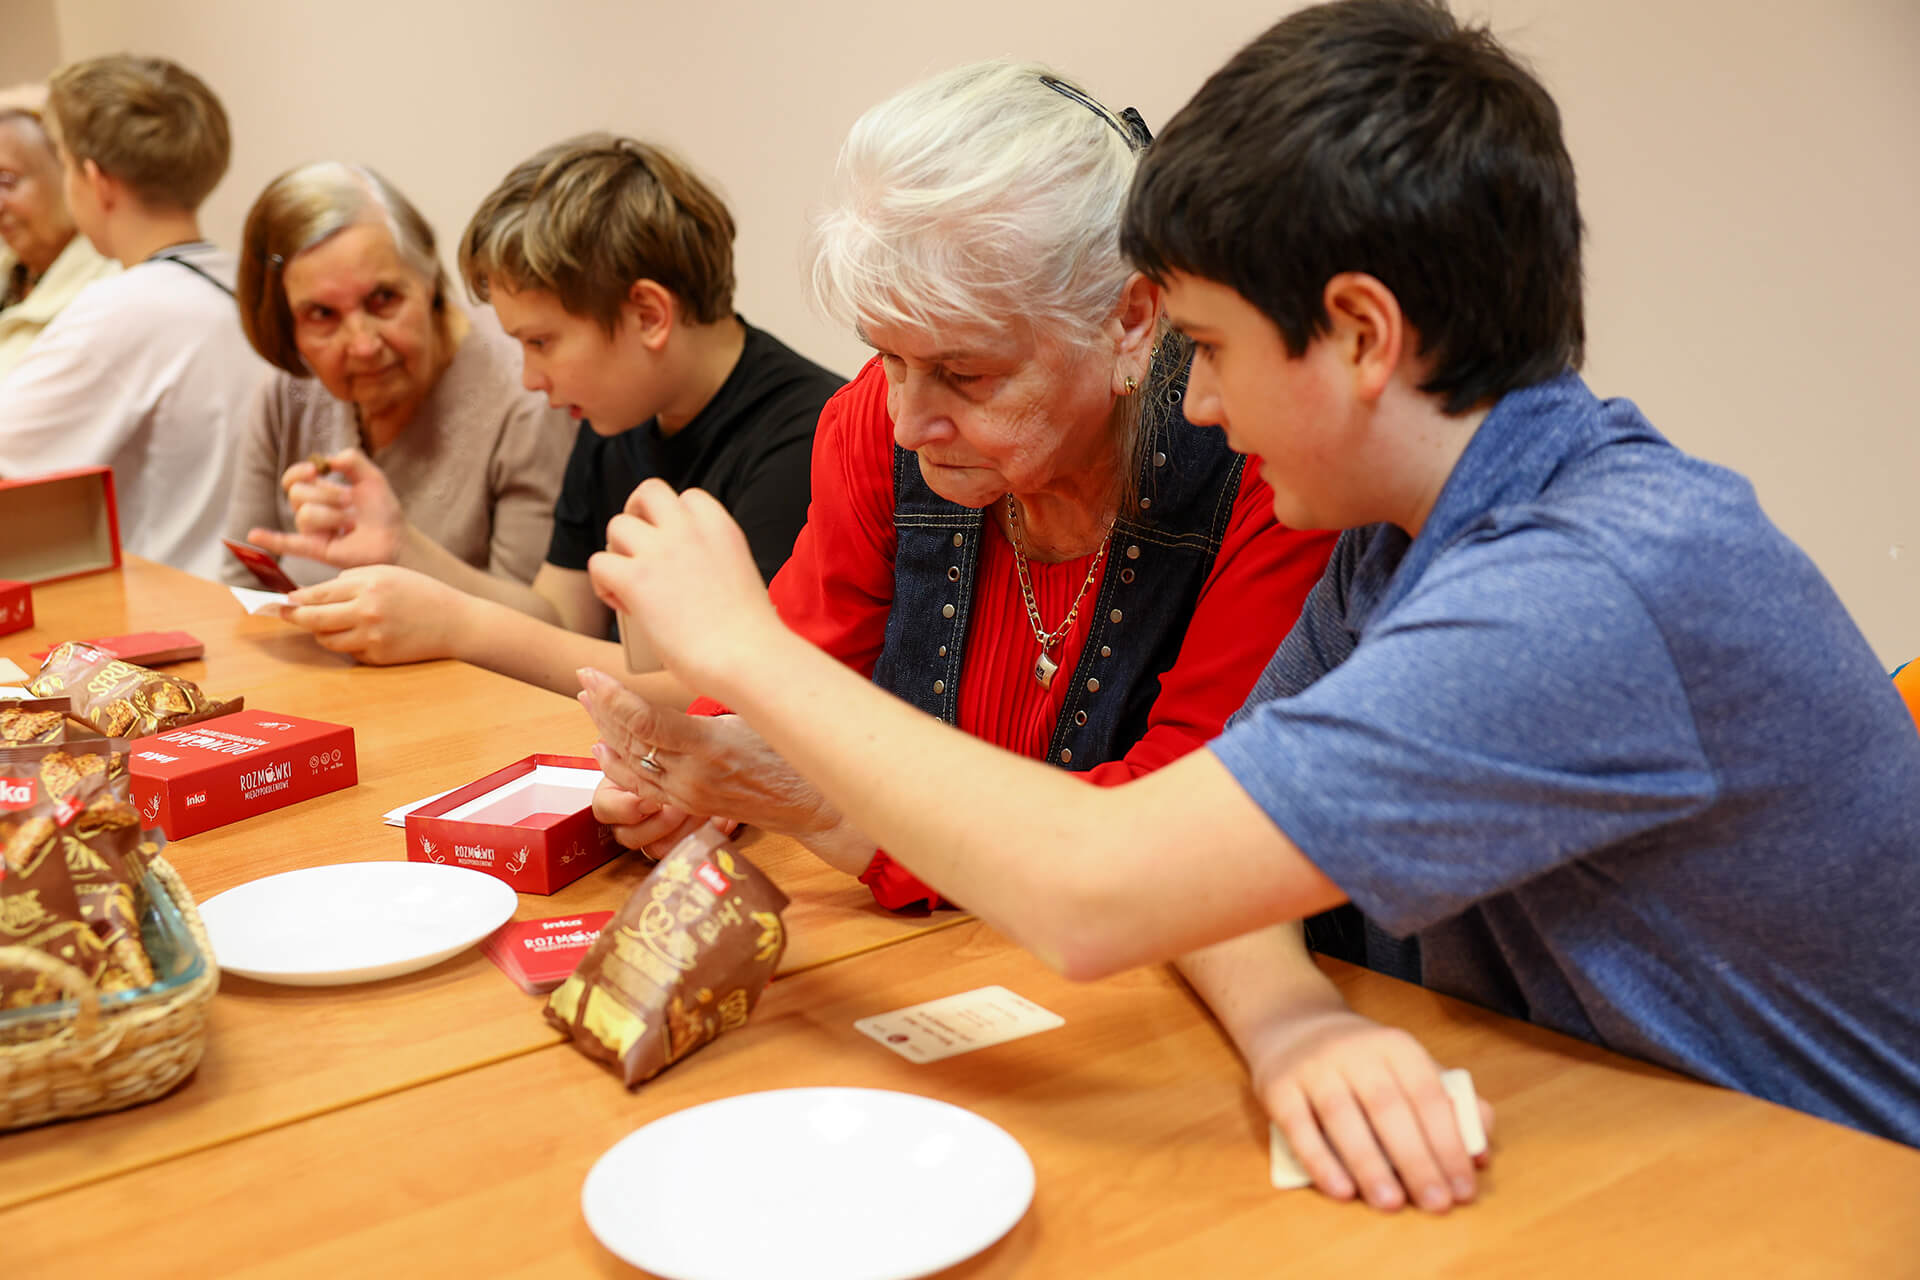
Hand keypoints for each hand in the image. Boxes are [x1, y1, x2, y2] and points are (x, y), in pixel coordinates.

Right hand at [248, 448, 406, 567]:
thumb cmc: (382, 510)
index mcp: (318, 491)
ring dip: (333, 515)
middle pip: (298, 494)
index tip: (315, 470)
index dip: (299, 472)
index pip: (293, 479)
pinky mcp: (316, 549)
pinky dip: (270, 539)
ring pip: (304, 515)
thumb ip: (351, 460)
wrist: (396, 538)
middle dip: (327, 494)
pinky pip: (288, 544)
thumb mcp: (371, 477)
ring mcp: (312, 531)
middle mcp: (310, 510)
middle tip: (351, 502)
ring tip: (351, 523)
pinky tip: (255, 535)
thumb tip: (327, 460)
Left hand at [282, 565, 466, 664]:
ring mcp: (372, 638)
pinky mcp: (379, 657)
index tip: (284, 600)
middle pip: (313, 619)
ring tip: (328, 624)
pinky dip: (348, 644)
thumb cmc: (421, 593)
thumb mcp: (387, 573)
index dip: (296, 599)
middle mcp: (367, 612)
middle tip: (284, 614)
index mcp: (368, 586)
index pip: (317, 594)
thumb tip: (313, 593)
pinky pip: (349, 652)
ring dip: (321, 632)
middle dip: (294, 617)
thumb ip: (351, 580)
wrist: (455, 622)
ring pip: (326, 639)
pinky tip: (363, 635)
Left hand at [576, 666, 842, 839]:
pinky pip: (641, 785)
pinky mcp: (688, 806)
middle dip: (601, 707)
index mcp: (710, 746)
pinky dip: (617, 764)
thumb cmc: (792, 754)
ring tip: (588, 704)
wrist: (809, 804)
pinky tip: (604, 748)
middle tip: (584, 679)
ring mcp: (687, 795)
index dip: (612, 696)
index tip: (591, 673)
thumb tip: (686, 674)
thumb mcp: (755, 718)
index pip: (644, 722)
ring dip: (604, 732)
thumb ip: (711, 708)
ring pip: (629, 764)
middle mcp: (691, 776)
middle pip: (628, 741)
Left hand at [585, 480, 784, 695]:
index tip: (674, 550)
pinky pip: (599, 563)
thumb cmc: (750, 638)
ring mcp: (661, 551)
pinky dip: (604, 585)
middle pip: (649, 492)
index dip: (673, 520)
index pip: (688, 498)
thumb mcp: (740, 579)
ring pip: (616, 525)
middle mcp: (690, 530)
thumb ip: (713, 564)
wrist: (748, 659)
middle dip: (636, 513)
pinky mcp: (636, 579)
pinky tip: (623, 606)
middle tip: (636, 549)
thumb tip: (686, 581)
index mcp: (722, 529)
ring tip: (629, 586)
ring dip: (616, 553)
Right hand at [1248, 1009, 1493, 1212]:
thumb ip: (1450, 1105)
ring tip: (1392, 1203)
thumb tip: (1482, 1154)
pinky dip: (1320, 1162)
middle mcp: (1354, 1050)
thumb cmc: (1362, 1060)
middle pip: (1389, 1109)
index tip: (1463, 1188)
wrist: (1291, 1025)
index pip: (1429, 1096)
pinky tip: (1342, 1191)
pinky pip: (1299, 1128)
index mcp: (1395, 1046)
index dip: (1448, 1144)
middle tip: (1435, 1204)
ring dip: (1370, 1165)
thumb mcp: (1408, 1067)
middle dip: (1416, 1161)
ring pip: (1343, 1118)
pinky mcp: (1278, 1087)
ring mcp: (1313, 1067)